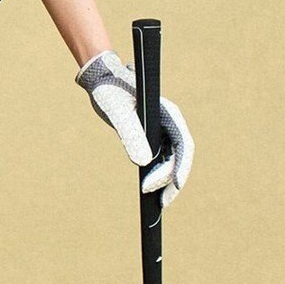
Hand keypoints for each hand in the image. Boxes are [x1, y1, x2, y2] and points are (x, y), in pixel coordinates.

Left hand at [76, 50, 193, 206]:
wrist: (101, 80)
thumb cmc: (109, 91)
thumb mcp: (117, 112)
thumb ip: (130, 135)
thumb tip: (143, 163)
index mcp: (167, 113)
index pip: (183, 144)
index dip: (181, 167)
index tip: (171, 187)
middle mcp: (168, 121)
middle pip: (180, 156)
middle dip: (173, 181)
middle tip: (160, 203)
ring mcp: (161, 129)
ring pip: (172, 159)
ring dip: (166, 181)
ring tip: (156, 202)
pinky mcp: (150, 135)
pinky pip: (160, 158)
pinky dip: (157, 174)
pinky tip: (149, 188)